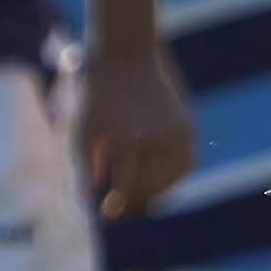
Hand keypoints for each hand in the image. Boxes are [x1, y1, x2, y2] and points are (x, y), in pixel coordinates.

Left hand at [81, 42, 197, 216]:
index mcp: (129, 143)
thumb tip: (89, 204)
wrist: (127, 56)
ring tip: (137, 193)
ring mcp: (177, 134)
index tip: (106, 214)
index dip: (117, 207)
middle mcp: (158, 141)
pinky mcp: (188, 127)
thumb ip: (83, 170)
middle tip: (119, 207)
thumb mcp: (81, 132)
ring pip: (172, 180)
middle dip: (134, 201)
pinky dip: (173, 175)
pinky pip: (186, 163)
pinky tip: (156, 176)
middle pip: (150, 189)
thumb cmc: (96, 97)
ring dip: (155, 191)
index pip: (127, 190)